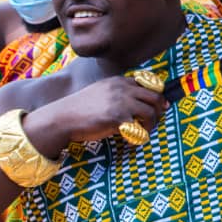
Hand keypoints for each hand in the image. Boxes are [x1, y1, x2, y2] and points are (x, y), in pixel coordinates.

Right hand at [24, 76, 167, 156]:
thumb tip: (139, 102)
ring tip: (144, 132)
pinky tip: (133, 140)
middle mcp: (122, 88)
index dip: (157, 95)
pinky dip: (140, 135)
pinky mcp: (118, 117)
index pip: (149, 83)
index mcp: (119, 81)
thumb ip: (119, 92)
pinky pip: (140, 127)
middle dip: (160, 109)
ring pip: (151, 111)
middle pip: (155, 96)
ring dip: (152, 124)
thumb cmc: (81, 108)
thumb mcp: (101, 91)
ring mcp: (121, 102)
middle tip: (156, 120)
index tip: (160, 106)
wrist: (62, 118)